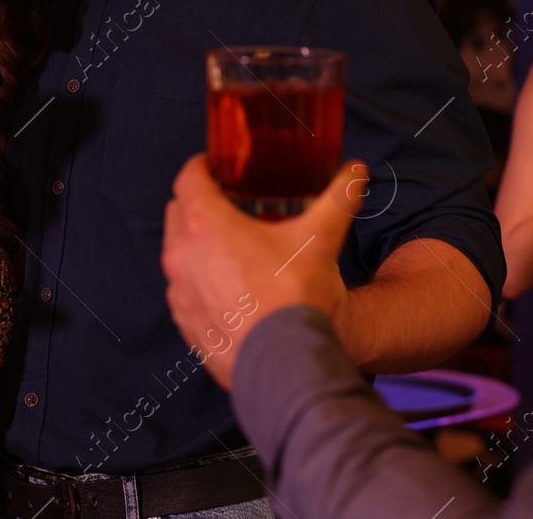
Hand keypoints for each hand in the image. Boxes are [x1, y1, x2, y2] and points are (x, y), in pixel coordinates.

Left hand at [162, 154, 365, 388]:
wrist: (288, 366)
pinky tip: (228, 285)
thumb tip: (356, 170)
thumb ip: (340, 196)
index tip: (216, 166)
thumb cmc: (296, 298)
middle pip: (178, 211)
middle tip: (228, 202)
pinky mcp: (185, 322)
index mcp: (205, 225)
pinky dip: (198, 278)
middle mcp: (182, 256)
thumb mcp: (322, 238)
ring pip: (177, 251)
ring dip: (196, 241)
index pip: (188, 178)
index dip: (202, 166)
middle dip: (199, 201)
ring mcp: (180, 292)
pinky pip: (183, 288)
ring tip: (230, 244)